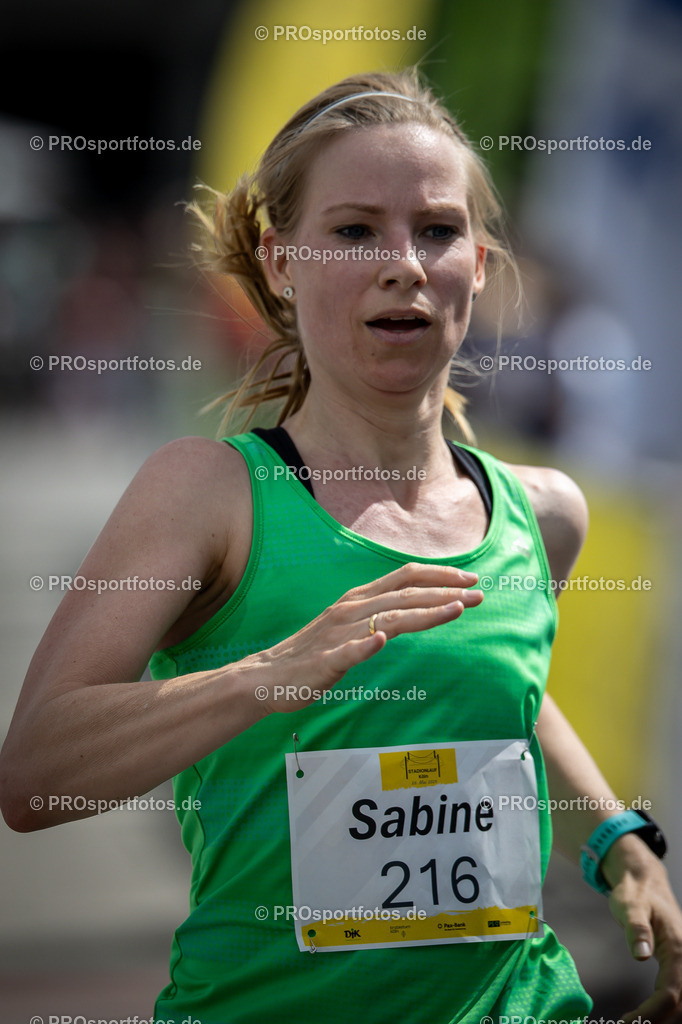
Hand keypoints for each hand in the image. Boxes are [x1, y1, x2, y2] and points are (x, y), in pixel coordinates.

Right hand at [247, 562, 482, 714]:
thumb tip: (413, 607)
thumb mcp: (349, 626)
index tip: (469, 579)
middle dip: (445, 592)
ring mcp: (338, 635)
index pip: (404, 578)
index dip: (439, 575)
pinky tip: (382, 641)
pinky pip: (348, 652)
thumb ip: (378, 615)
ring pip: (387, 619)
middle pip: (405, 595)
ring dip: (424, 613)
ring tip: (457, 609)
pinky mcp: (325, 662)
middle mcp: (350, 611)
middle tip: (479, 593)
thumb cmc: (312, 654)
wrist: (267, 676)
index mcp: (357, 600)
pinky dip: (365, 645)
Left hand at [601, 833, 681, 1021]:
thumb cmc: (635, 893)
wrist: (645, 882)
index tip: (627, 1022)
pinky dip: (666, 1013)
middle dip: (658, 1023)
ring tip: (634, 1023)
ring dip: (663, 1020)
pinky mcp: (681, 969)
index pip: (670, 994)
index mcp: (678, 949)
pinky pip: (679, 998)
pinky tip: (646, 1018)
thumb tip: (641, 954)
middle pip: (681, 1007)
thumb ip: (636, 929)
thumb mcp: (630, 905)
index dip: (650, 1014)